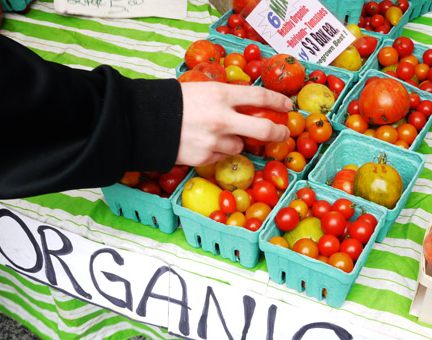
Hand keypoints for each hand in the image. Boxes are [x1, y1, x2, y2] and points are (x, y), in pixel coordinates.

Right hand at [177, 82, 291, 166]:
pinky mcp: (205, 158)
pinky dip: (216, 152)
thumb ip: (225, 97)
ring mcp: (214, 141)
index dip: (278, 101)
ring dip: (235, 142)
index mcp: (221, 95)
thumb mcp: (201, 90)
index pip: (260, 96)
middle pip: (263, 129)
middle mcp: (222, 119)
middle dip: (278, 133)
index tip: (288, 106)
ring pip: (240, 146)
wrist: (144, 122)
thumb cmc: (171, 102)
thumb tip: (248, 104)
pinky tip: (201, 143)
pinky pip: (220, 157)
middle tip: (282, 134)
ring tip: (216, 135)